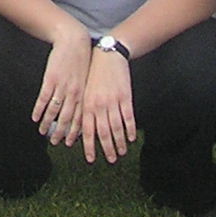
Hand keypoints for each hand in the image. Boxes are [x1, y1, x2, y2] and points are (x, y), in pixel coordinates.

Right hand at [32, 24, 92, 146]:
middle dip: (60, 132)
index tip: (69, 143)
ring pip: (54, 111)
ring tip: (42, 132)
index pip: (80, 118)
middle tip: (54, 142)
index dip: (74, 132)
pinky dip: (39, 109)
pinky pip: (44, 98)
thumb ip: (82, 94)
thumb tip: (79, 110)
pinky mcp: (51, 79)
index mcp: (84, 94)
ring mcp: (62, 86)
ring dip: (47, 123)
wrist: (73, 40)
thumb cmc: (80, 60)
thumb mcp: (86, 78)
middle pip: (66, 118)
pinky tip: (35, 117)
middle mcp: (74, 93)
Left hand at [77, 47, 137, 162]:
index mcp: (87, 105)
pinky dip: (130, 129)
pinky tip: (131, 138)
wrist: (107, 56)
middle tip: (111, 160)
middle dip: (107, 149)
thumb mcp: (86, 93)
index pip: (87, 131)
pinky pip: (128, 117)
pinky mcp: (125, 96)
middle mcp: (99, 105)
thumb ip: (86, 112)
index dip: (89, 146)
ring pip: (116, 127)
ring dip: (120, 142)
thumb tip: (84, 133)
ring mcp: (113, 101)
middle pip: (103, 132)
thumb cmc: (94, 76)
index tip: (91, 159)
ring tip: (122, 152)